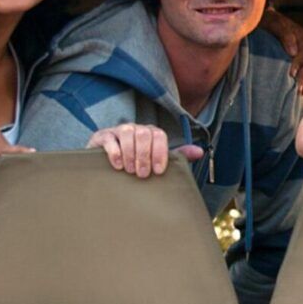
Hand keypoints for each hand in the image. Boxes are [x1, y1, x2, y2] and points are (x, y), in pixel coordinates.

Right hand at [87, 123, 204, 178]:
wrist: (107, 165)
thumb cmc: (136, 163)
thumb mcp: (156, 160)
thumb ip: (177, 155)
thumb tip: (199, 152)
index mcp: (151, 133)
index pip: (159, 135)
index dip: (160, 153)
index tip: (158, 171)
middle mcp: (136, 129)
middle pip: (145, 134)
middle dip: (145, 156)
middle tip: (142, 174)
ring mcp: (118, 130)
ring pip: (128, 133)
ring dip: (131, 154)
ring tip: (130, 171)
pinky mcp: (103, 136)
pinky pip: (110, 139)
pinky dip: (115, 152)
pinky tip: (118, 165)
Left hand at [260, 9, 302, 96]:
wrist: (260, 20)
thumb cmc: (265, 21)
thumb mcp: (272, 22)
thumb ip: (284, 34)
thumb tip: (293, 53)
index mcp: (300, 35)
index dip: (299, 65)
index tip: (291, 74)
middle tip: (297, 89)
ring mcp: (301, 53)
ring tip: (301, 93)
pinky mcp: (297, 60)